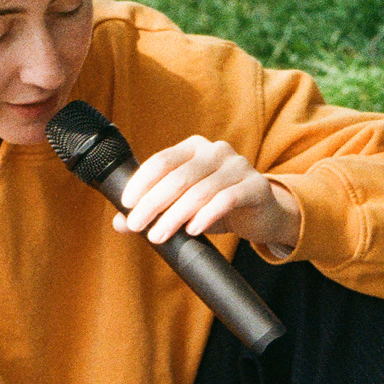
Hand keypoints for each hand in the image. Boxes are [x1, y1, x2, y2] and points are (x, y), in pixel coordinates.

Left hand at [116, 136, 300, 252]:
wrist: (263, 214)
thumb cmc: (219, 206)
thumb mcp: (184, 206)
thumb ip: (154, 209)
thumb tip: (119, 223)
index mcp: (194, 148)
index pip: (162, 160)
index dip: (142, 181)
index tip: (127, 204)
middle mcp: (216, 151)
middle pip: (178, 177)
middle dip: (153, 204)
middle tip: (138, 226)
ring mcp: (238, 166)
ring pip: (200, 191)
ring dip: (175, 216)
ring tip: (160, 236)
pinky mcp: (256, 186)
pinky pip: (226, 200)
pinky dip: (206, 216)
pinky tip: (193, 230)